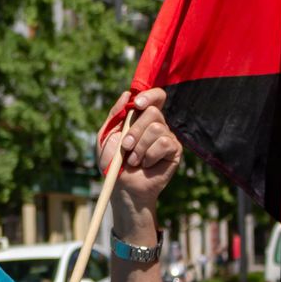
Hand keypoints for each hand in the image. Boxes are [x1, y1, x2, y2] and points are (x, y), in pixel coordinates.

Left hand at [98, 88, 181, 235]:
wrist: (122, 187)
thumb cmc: (113, 163)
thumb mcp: (106, 136)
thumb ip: (115, 115)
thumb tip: (127, 94)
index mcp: (141, 118)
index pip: (156, 97)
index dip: (149, 95)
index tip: (137, 104)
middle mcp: (157, 125)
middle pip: (153, 111)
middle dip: (135, 130)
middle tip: (126, 147)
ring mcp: (167, 137)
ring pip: (157, 128)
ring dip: (140, 146)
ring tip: (134, 160)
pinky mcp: (174, 151)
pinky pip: (164, 143)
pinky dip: (150, 155)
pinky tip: (146, 165)